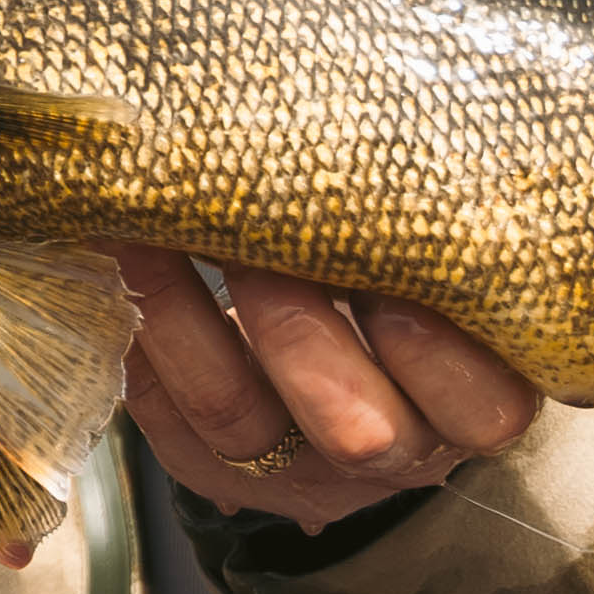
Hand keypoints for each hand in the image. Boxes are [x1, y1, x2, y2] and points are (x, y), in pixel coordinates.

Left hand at [119, 253, 544, 540]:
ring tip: (148, 227)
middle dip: (293, 324)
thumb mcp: (445, 263)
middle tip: (248, 223)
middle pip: (352, 427)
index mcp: (477, 408)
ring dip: (182, 313)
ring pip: (235, 415)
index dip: (427, 337)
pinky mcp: (218, 475)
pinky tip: (114, 266)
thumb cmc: (411, 281)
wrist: (345, 362)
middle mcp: (396, 457)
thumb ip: (431, 226)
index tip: (381, 247)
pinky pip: (166, 419)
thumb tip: (383, 118)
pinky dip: (138, 338)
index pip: (478, 406)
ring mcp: (300, 476)